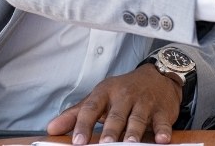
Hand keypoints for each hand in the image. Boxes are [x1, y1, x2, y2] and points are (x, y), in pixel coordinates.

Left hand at [45, 64, 180, 143]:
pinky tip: (162, 139)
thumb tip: (51, 129)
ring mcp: (145, 102)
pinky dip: (163, 130)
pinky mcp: (162, 110)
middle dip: (111, 130)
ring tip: (129, 143)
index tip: (77, 141)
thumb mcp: (99, 98)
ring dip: (134, 131)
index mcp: (105, 93)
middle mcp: (125, 96)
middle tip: (105, 144)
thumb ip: (76, 115)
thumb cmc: (123, 92)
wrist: (158, 75)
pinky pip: (162, 121)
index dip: (83, 125)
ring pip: (138, 118)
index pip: (91, 108)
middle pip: (116, 115)